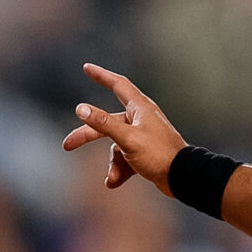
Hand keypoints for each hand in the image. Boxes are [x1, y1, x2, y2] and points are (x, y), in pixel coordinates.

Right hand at [62, 65, 188, 191]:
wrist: (184, 178)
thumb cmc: (158, 154)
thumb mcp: (127, 138)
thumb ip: (104, 123)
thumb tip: (80, 109)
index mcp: (140, 108)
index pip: (118, 85)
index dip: (101, 76)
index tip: (87, 67)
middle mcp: (141, 119)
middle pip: (107, 122)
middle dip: (88, 136)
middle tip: (67, 145)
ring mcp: (143, 136)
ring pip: (115, 147)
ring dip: (112, 165)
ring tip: (112, 179)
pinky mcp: (145, 153)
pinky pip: (125, 160)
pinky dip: (119, 171)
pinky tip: (114, 183)